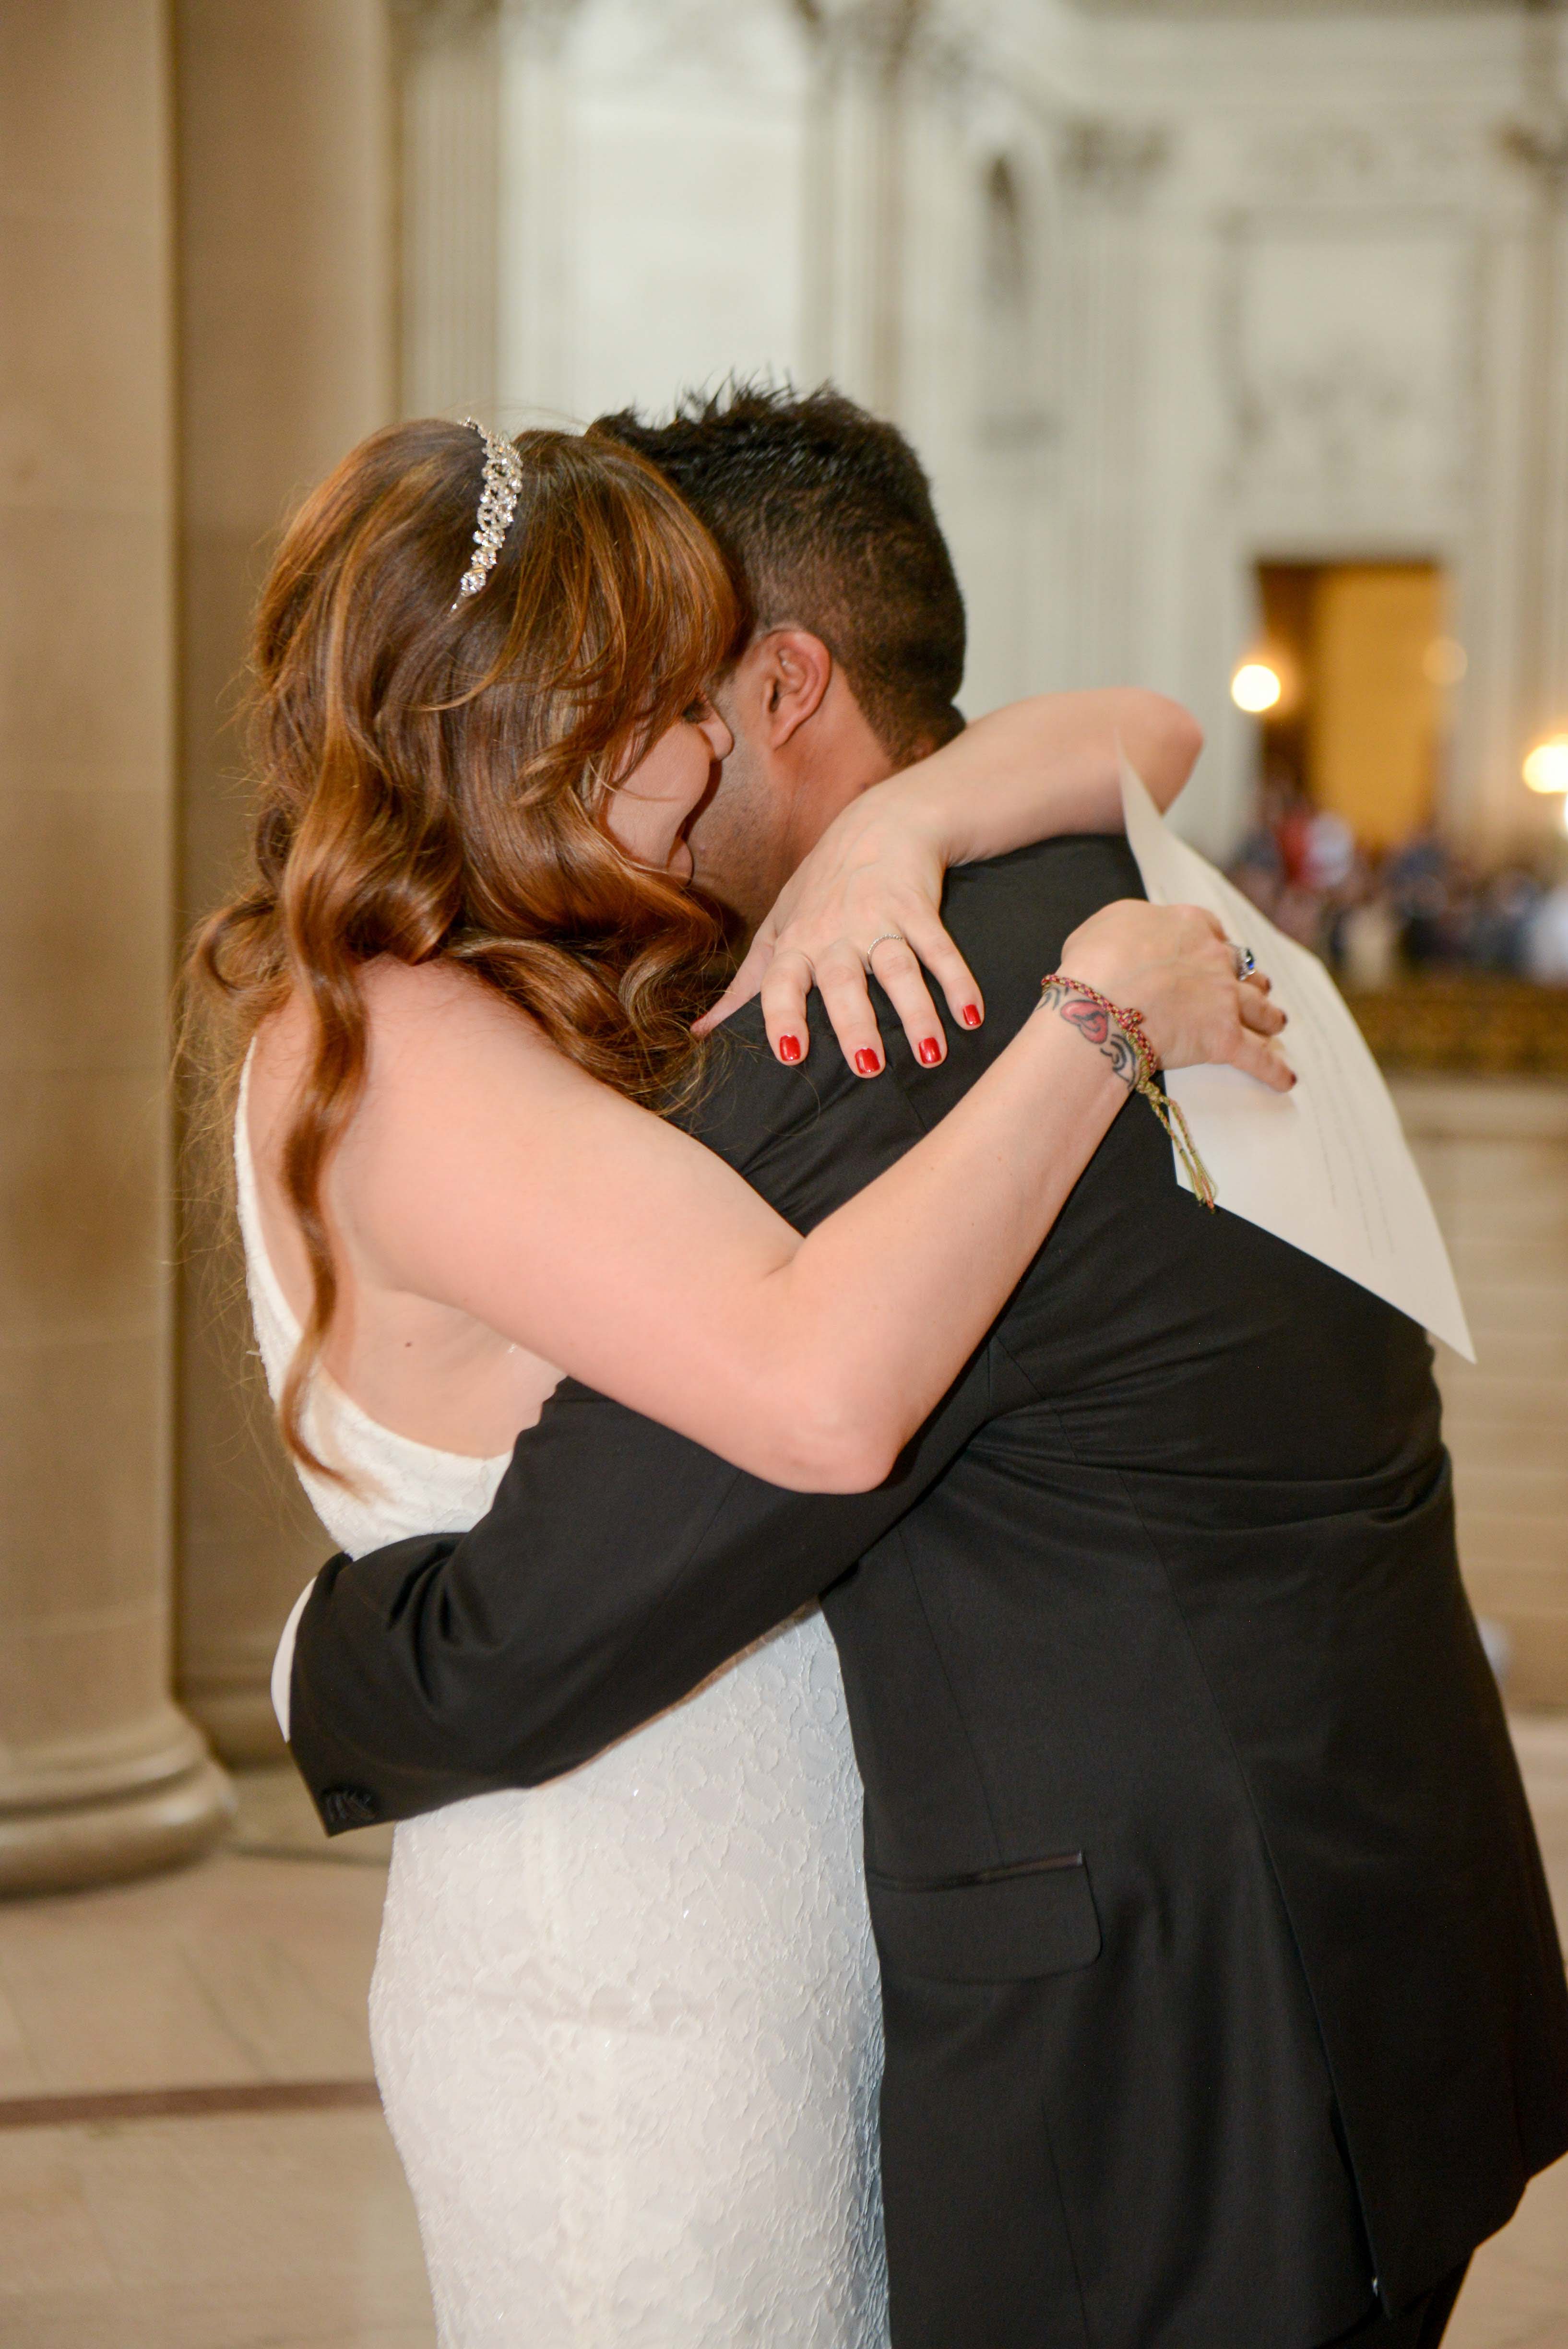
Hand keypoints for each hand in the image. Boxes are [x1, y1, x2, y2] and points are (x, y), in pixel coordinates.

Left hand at [693, 797, 983, 1075]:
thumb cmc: (820, 889)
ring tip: (931, 1055)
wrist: (879, 824)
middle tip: (868, 1068)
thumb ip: (747, 986)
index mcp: (795, 943)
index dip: (782, 1015)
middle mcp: (834, 933)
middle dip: (855, 1023)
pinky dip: (958, 981)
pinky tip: (972, 1016)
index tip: (791, 1054)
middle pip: (843, 981)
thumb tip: (703, 1034)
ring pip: (897, 968)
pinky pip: (940, 948)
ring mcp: (879, 919)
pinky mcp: (919, 908)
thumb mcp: (778, 929)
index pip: (780, 982)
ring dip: (916, 1011)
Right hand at [1057, 901, 1293, 1092]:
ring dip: (1270, 1016)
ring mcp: (1224, 999)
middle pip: (1242, 969)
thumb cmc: (1095, 963)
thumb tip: (1126, 940)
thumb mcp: (1106, 925)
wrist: (1102, 1001)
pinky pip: (1258, 1059)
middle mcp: (1214, 958)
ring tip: (1276, 1023)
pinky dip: (1274, 1070)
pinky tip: (1286, 1079)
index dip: (1215, 944)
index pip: (1211, 930)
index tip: (1215, 951)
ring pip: (1260, 1007)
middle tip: (1253, 987)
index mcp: (1187, 926)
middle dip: (1248, 978)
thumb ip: (1128, 928)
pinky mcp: (1225, 1038)